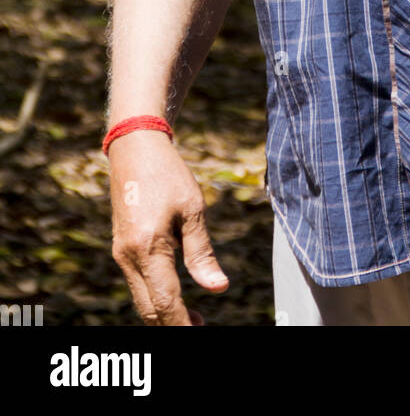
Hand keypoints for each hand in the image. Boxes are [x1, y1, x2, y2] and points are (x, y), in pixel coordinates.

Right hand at [109, 131, 228, 325]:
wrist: (134, 148)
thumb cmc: (168, 174)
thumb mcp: (193, 209)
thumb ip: (202, 252)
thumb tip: (218, 288)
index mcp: (148, 247)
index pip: (166, 301)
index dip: (183, 324)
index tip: (202, 331)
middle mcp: (128, 256)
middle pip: (149, 308)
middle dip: (173, 325)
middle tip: (201, 329)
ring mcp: (120, 254)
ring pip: (141, 299)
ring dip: (164, 313)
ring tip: (194, 320)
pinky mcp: (120, 249)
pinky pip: (137, 283)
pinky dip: (154, 297)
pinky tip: (175, 296)